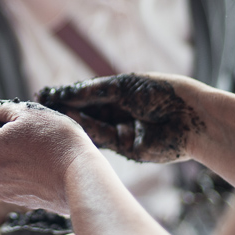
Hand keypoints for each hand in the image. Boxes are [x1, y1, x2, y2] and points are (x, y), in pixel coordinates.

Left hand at [0, 100, 99, 214]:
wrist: (79, 176)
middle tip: (21, 132)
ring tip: (32, 149)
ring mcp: (0, 188)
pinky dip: (16, 171)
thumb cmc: (55, 139)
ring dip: (5, 155)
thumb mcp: (28, 112)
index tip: (6, 117)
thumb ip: (2, 110)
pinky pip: (9, 180)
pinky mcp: (15, 199)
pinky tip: (37, 165)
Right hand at [36, 73, 206, 164]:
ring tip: (54, 114)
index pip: (90, 95)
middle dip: (67, 109)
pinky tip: (72, 122)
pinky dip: (88, 131)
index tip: (47, 94)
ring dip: (74, 120)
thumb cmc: (162, 93)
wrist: (191, 117)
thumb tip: (67, 93)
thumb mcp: (124, 86)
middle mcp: (121, 112)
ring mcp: (124, 131)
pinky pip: (103, 139)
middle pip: (88, 111)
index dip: (69, 95)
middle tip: (43, 107)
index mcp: (123, 93)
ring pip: (92, 126)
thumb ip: (95, 92)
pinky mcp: (127, 148)